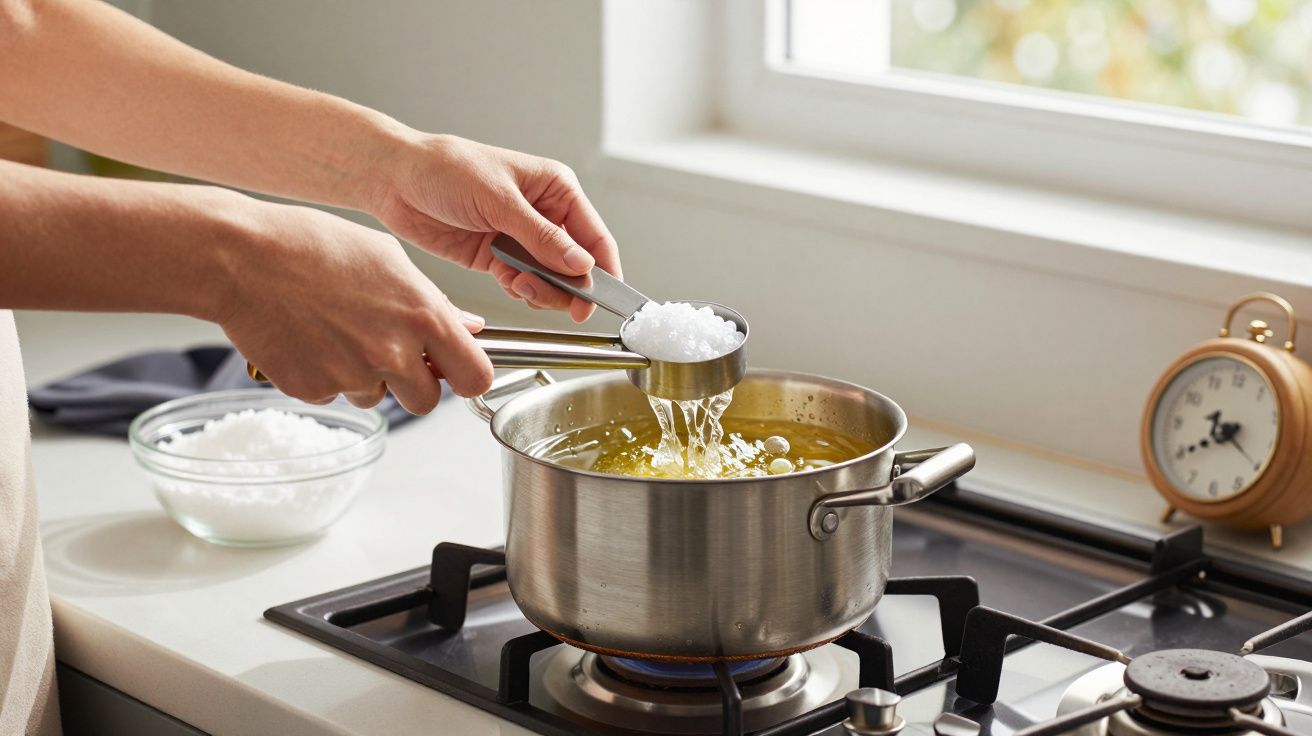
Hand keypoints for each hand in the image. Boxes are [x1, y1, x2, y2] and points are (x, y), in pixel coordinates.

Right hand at [214, 193, 493, 411]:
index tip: (456, 370)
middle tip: (390, 353)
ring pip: (376, 397)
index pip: (475, 377)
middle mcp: (392, 353)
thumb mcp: (388, 259)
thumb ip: (434, 301)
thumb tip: (468, 327)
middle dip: (414, 384)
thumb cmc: (312, 245)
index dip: (466, 376)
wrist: (241, 258)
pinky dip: (325, 375)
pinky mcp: (313, 390)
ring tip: (337, 331)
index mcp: (422, 316)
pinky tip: (309, 338)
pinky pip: (333, 394)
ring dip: (365, 377)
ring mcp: (351, 376)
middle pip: (427, 402)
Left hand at [368, 134, 620, 322]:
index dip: (602, 270)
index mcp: (555, 189)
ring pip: (550, 279)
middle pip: (575, 264)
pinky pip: (523, 284)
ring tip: (521, 285)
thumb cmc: (445, 169)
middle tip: (553, 298)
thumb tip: (581, 264)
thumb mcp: (498, 200)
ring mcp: (521, 238)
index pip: (594, 235)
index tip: (600, 299)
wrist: (395, 181)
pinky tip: (509, 283)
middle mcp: (543, 214)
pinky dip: (521, 291)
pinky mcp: (498, 258)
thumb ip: (541, 237)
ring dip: (541, 290)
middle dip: (567, 285)